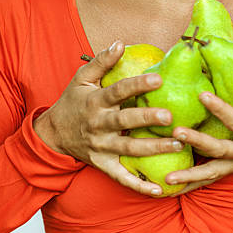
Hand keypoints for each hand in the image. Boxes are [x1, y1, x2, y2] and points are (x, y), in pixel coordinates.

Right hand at [33, 41, 183, 195]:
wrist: (52, 135)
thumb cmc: (73, 102)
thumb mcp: (82, 78)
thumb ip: (102, 61)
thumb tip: (121, 42)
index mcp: (95, 102)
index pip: (118, 91)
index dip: (138, 85)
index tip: (159, 78)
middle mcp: (99, 125)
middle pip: (126, 122)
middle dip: (148, 119)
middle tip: (171, 116)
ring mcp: (101, 147)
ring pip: (130, 150)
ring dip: (154, 149)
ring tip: (179, 144)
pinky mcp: (103, 165)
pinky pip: (122, 178)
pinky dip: (139, 186)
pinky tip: (159, 190)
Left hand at [166, 91, 232, 194]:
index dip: (221, 110)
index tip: (202, 94)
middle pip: (219, 150)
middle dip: (197, 141)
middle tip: (176, 132)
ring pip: (212, 173)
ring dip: (190, 176)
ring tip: (167, 178)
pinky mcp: (230, 169)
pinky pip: (209, 179)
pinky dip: (191, 185)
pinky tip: (171, 189)